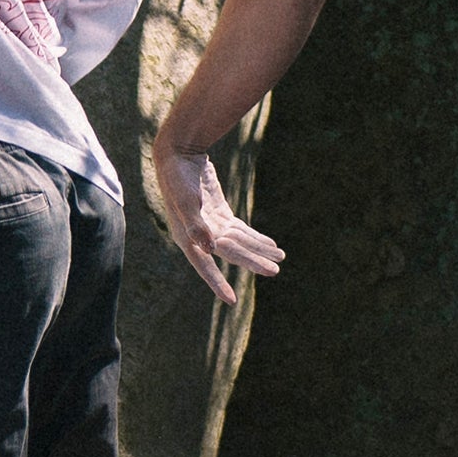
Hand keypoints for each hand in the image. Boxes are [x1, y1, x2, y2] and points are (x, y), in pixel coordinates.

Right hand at [149, 132, 285, 306]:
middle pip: (231, 252)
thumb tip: (209, 249)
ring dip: (259, 249)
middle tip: (275, 271)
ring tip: (280, 258)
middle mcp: (200, 236)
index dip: (217, 282)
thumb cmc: (177, 179)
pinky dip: (255, 237)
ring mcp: (212, 225)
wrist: (178, 155)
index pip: (206, 264)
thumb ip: (196, 225)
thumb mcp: (185, 201)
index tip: (231, 300)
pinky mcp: (220, 214)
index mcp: (188, 238)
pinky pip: (240, 231)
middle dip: (252, 261)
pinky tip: (269, 244)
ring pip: (240, 242)